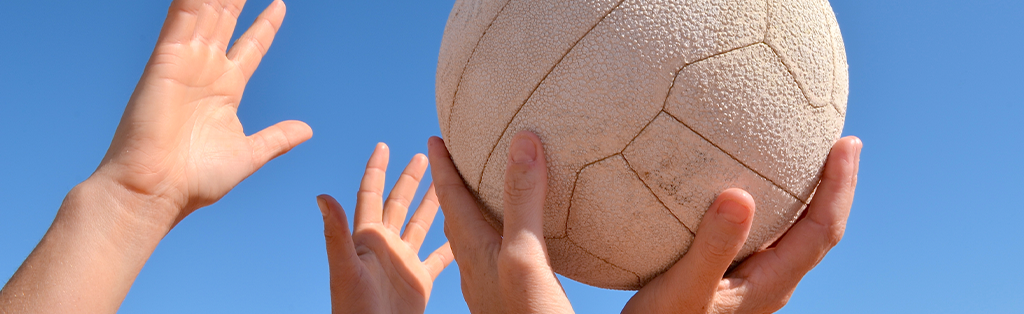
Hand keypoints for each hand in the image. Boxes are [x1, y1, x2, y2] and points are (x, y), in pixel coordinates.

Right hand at [94, 0, 311, 225]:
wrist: (156, 191)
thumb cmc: (195, 181)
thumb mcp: (249, 154)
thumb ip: (276, 138)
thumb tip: (307, 130)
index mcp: (226, 91)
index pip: (251, 46)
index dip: (265, 25)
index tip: (281, 4)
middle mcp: (207, 71)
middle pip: (228, 20)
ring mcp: (186, 63)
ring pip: (207, 11)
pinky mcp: (166, 60)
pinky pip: (181, 17)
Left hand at [316, 143, 453, 313]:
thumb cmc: (353, 310)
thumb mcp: (345, 269)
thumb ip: (336, 233)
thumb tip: (321, 195)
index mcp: (367, 238)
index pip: (371, 195)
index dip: (376, 170)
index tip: (383, 146)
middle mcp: (386, 246)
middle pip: (399, 203)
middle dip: (410, 178)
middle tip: (424, 154)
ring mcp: (404, 262)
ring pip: (421, 224)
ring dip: (433, 203)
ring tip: (447, 181)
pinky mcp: (420, 280)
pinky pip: (439, 256)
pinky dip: (451, 242)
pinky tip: (463, 230)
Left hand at [429, 131, 574, 313]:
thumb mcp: (522, 255)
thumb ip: (520, 200)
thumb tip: (518, 141)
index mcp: (471, 250)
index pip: (448, 198)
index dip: (442, 166)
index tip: (435, 137)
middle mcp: (472, 264)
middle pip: (451, 214)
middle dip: (448, 183)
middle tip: (450, 155)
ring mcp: (485, 282)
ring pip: (470, 234)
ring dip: (471, 207)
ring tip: (479, 186)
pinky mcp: (502, 296)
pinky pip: (492, 255)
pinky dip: (496, 235)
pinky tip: (511, 238)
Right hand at [622, 136, 862, 313]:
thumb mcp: (684, 288)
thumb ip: (712, 248)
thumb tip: (738, 194)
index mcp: (772, 282)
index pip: (822, 229)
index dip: (839, 186)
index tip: (847, 144)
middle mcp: (772, 280)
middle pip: (819, 229)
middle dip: (835, 186)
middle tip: (843, 142)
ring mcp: (755, 280)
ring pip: (796, 232)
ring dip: (808, 195)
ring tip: (804, 157)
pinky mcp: (736, 276)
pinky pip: (769, 233)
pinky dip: (775, 204)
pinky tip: (749, 188)